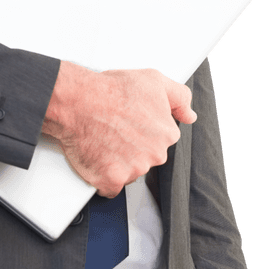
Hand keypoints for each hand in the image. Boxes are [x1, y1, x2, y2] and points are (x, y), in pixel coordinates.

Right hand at [42, 62, 196, 196]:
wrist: (79, 102)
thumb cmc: (111, 91)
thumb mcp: (154, 80)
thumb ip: (179, 98)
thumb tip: (190, 115)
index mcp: (167, 134)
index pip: (160, 142)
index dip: (143, 132)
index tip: (130, 123)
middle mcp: (154, 154)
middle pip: (145, 159)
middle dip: (132, 149)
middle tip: (115, 130)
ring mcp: (133, 170)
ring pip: (129, 173)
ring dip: (117, 163)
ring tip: (103, 140)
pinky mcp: (111, 181)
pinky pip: (110, 188)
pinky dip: (103, 177)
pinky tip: (98, 158)